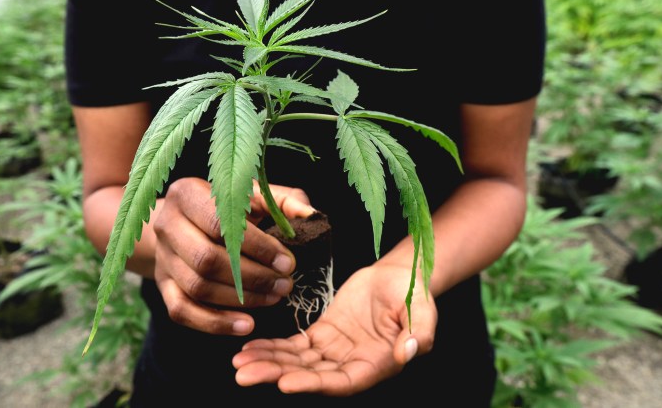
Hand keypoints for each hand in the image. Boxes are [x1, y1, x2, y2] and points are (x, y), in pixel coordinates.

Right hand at [153, 177, 314, 335]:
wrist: (185, 222)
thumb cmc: (228, 207)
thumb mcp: (255, 194)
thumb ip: (283, 201)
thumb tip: (310, 215)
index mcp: (188, 193)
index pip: (221, 223)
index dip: (257, 247)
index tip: (288, 262)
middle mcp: (167, 225)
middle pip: (207, 259)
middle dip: (252, 276)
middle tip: (285, 285)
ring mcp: (163, 258)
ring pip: (198, 287)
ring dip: (241, 299)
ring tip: (273, 299)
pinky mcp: (163, 286)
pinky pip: (183, 312)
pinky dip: (216, 323)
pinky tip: (247, 325)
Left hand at [232, 262, 436, 395]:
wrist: (400, 276)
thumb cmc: (415, 294)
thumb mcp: (423, 310)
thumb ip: (418, 333)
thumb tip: (407, 352)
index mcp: (376, 365)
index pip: (341, 382)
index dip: (313, 384)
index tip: (285, 383)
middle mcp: (351, 364)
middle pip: (310, 376)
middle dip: (277, 375)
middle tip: (245, 373)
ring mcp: (335, 351)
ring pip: (297, 363)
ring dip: (268, 363)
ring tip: (239, 362)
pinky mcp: (323, 335)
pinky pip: (294, 346)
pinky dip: (272, 348)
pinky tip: (250, 348)